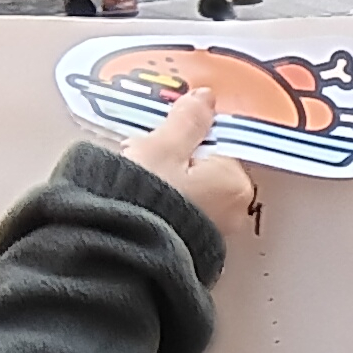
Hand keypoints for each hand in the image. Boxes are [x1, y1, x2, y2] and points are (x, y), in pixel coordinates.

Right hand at [119, 85, 255, 252]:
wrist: (117, 253)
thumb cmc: (141, 205)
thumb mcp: (162, 147)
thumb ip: (187, 120)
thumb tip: (204, 100)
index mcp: (236, 183)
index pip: (218, 144)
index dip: (185, 137)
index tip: (164, 137)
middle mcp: (233, 213)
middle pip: (205, 169)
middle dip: (175, 162)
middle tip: (146, 162)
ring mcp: (212, 235)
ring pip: (190, 194)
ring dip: (166, 186)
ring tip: (136, 185)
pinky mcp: (190, 250)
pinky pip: (178, 217)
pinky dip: (162, 210)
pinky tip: (138, 207)